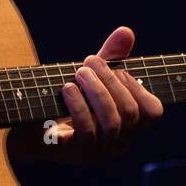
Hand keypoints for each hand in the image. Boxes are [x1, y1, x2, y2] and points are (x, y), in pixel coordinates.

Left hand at [40, 26, 163, 163]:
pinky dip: (79, 106)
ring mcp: (100, 151)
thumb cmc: (70, 99)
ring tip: (79, 72)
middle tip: (88, 62)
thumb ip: (112, 56)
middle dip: (111, 82)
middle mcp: (119, 142)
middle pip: (131, 113)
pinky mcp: (77, 153)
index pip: (153, 112)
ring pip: (112, 123)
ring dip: (97, 91)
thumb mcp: (93, 76)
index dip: (138, 87)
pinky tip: (68, 89)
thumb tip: (126, 31)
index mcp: (130, 125)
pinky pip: (87, 132)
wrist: (32, 124)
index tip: (117, 69)